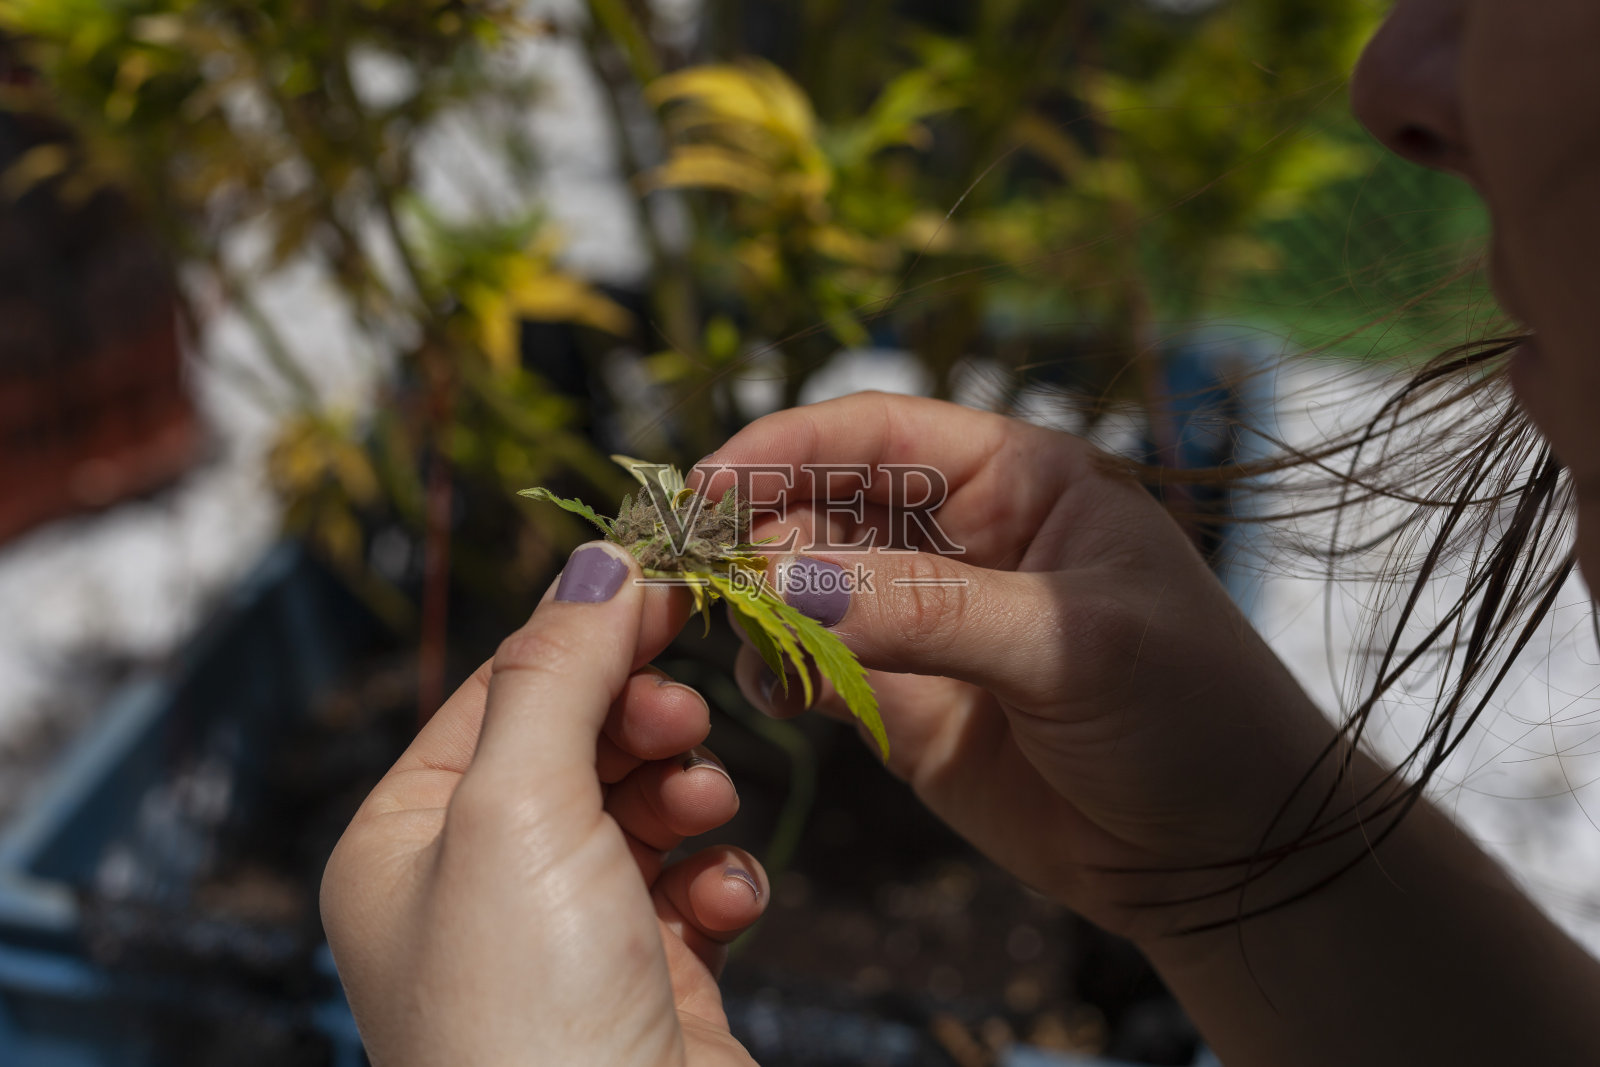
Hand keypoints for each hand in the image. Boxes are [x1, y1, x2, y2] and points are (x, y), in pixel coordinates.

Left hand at [321, 542, 764, 1065]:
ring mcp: (562, 938)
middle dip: (640, 720)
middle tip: (684, 717)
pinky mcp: (646, 982)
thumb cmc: (527, 1010)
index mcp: (405, 840)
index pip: (500, 691)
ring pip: (642, 807)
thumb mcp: (516, 809)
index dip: (587, 634)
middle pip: (575, 742)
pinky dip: (717, 876)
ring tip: (704, 812)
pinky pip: (689, 886)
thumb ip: (558, 671)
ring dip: (687, 793)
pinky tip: (725, 902)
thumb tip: (600, 553)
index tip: (673, 587)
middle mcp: (473, 887)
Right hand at [701, 392, 1340, 944]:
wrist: (1231, 860)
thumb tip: (778, 582)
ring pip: (805, 585)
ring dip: (758, 603)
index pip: (877, 432)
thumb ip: (927, 610)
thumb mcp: (1072, 642)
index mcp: (1020, 479)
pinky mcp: (906, 703)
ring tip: (739, 637)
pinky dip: (777, 671)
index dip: (783, 447)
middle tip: (698, 577)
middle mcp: (964, 536)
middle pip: (822, 502)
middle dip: (755, 530)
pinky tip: (775, 692)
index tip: (703, 486)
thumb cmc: (1193, 715)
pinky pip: (814, 667)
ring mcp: (928, 622)